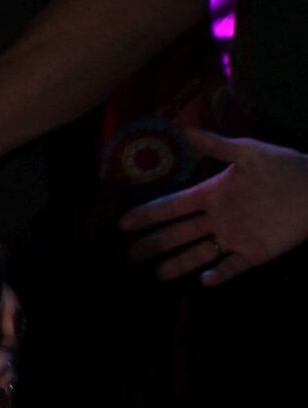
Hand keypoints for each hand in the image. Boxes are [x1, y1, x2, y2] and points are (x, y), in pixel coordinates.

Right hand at [122, 126, 307, 285]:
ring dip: (178, 263)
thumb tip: (184, 128)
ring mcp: (235, 236)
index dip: (149, 213)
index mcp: (212, 194)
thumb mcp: (248, 152)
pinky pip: (232, 267)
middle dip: (155, 243)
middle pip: (179, 233)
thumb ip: (216, 144)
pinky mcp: (255, 253)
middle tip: (130, 255)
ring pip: (199, 253)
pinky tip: (204, 279)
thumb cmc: (283, 166)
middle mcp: (218, 218)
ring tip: (157, 274)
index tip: (124, 222)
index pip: (173, 206)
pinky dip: (218, 274)